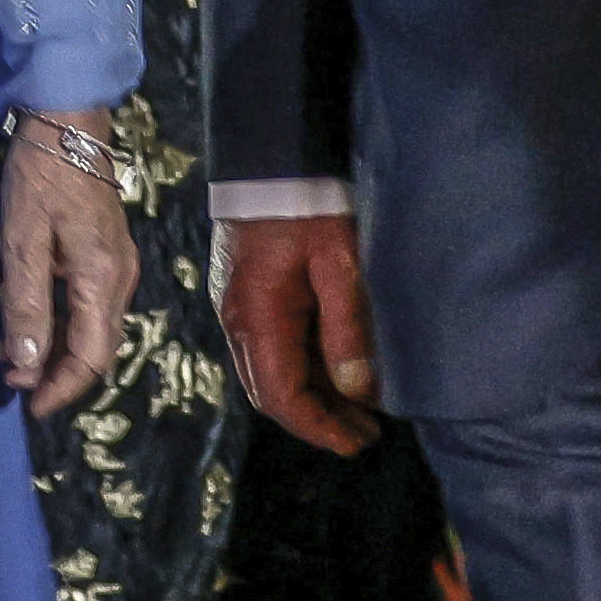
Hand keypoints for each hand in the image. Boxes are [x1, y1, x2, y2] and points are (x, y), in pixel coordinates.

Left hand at [0, 120, 137, 418]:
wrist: (67, 121)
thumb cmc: (42, 175)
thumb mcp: (22, 241)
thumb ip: (25, 304)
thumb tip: (26, 364)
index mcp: (102, 279)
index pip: (92, 357)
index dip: (62, 388)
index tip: (29, 406)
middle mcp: (119, 278)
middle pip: (96, 347)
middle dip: (56, 373)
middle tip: (11, 383)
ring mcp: (117, 264)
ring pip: (91, 327)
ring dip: (53, 347)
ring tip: (6, 351)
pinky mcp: (106, 251)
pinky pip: (87, 304)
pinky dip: (58, 321)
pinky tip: (23, 313)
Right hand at [225, 208, 382, 453]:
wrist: (268, 158)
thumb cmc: (307, 204)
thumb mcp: (338, 264)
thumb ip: (346, 329)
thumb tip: (357, 391)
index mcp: (258, 318)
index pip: (283, 398)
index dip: (319, 428)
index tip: (356, 443)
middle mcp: (237, 322)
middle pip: (270, 394)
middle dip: (316, 420)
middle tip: (365, 432)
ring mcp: (235, 309)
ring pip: (268, 373)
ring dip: (310, 396)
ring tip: (359, 408)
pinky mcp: (242, 296)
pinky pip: (267, 349)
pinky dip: (300, 369)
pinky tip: (334, 370)